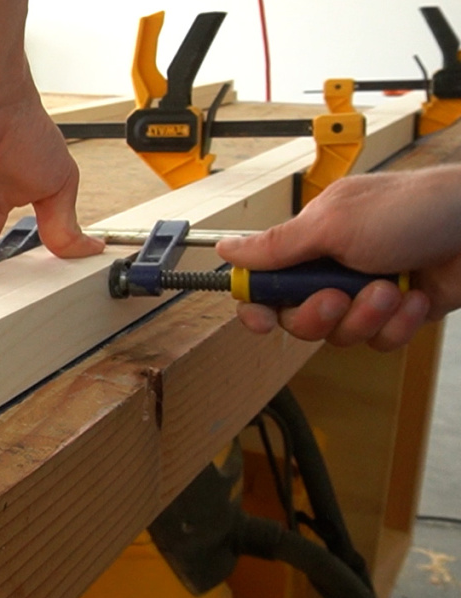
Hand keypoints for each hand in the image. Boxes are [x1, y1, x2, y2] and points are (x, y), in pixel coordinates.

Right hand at [216, 166, 460, 350]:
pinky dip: (399, 323)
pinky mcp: (400, 312)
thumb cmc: (418, 209)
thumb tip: (226, 249)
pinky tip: (416, 297)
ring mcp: (368, 291)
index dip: (258, 306)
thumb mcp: (335, 225)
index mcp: (313, 240)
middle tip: (339, 297)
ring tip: (393, 289)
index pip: (266, 282)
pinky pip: (380, 340)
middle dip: (320, 314)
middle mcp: (336, 267)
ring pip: (340, 333)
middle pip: (299, 317)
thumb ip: (277, 246)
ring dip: (367, 316)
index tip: (262, 321)